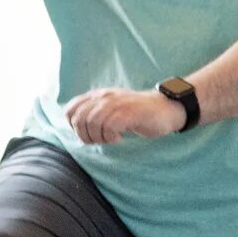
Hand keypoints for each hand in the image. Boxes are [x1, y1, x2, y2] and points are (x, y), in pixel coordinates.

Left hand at [62, 87, 186, 143]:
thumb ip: (97, 113)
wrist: (167, 108)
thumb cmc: (140, 113)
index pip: (70, 109)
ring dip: (99, 138)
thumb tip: (79, 128)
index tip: (88, 134)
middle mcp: (104, 97)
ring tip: (111, 140)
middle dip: (85, 136)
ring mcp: (116, 103)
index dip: (74, 126)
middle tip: (100, 141)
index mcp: (98, 96)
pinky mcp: (128, 112)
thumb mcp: (114, 108)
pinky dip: (111, 137)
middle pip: (79, 119)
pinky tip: (119, 139)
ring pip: (92, 123)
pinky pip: (109, 127)